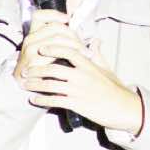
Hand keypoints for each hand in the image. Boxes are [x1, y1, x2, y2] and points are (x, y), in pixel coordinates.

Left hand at [16, 11, 142, 132]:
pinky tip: (34, 100)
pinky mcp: (76, 104)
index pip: (68, 51)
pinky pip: (54, 100)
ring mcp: (78, 90)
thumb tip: (95, 41)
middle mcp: (82, 76)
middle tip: (25, 71)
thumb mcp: (106, 69)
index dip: (53, 49)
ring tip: (25, 84)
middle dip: (36, 70)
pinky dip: (42, 100)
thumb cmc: (114, 88)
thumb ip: (97, 55)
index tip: (41, 49)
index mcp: (88, 65)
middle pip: (53, 69)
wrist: (124, 108)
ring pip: (51, 85)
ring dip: (35, 85)